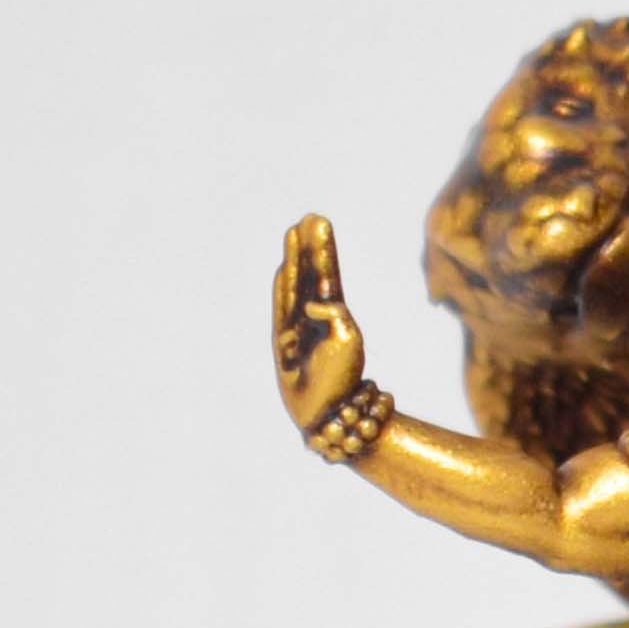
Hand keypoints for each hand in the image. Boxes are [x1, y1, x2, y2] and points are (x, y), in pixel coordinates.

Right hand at [273, 215, 367, 437]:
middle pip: (309, 274)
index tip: (320, 222)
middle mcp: (314, 317)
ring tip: (294, 233)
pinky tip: (282, 268)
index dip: (323, 250)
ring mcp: (296, 326)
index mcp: (335, 315)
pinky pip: (280, 307)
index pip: (328, 275)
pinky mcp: (282, 339)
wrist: (329, 410)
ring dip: (294, 260)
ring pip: (294, 285)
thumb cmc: (343, 377)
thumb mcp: (348, 337)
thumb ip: (334, 313)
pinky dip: (282, 287)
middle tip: (310, 217)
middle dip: (309, 247)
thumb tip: (315, 301)